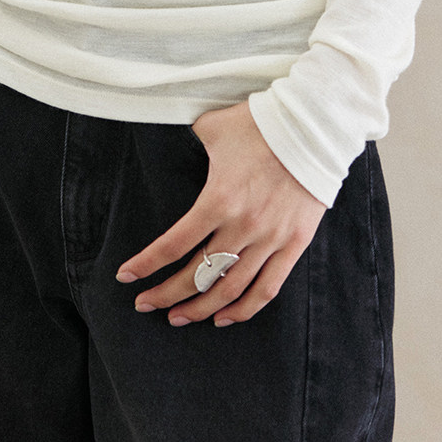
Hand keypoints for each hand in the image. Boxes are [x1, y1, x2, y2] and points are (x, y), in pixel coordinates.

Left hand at [115, 100, 326, 327]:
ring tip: (179, 317)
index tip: (126, 276)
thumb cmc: (261, 124)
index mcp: (219, 199)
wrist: (315, 127)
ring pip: (230, 290)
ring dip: (201, 309)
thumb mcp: (214, 126)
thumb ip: (191, 140)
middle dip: (167, 295)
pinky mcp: (294, 244)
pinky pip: (267, 289)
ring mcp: (271, 239)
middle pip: (198, 275)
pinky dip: (244, 309)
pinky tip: (224, 317)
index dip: (146, 264)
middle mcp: (243, 226)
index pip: (174, 245)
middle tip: (146, 304)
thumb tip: (174, 140)